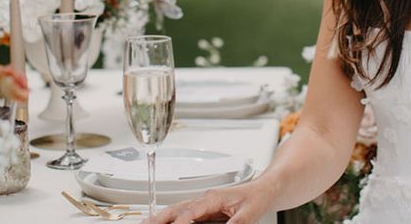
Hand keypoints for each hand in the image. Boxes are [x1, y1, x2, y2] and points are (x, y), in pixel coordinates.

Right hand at [142, 181, 271, 223]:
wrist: (263, 189)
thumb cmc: (255, 198)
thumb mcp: (249, 214)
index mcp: (214, 198)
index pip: (192, 211)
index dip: (182, 221)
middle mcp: (204, 199)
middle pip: (178, 208)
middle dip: (161, 217)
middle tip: (147, 223)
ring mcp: (202, 203)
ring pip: (177, 209)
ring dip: (161, 217)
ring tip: (147, 222)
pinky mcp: (203, 209)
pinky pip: (182, 212)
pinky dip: (169, 217)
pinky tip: (162, 221)